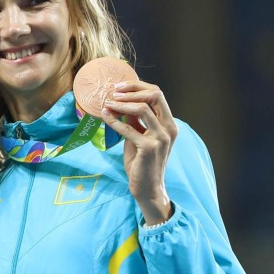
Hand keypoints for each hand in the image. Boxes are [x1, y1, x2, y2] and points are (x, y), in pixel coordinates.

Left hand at [101, 79, 178, 224]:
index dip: (138, 86)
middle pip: (155, 95)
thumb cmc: (142, 162)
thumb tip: (121, 102)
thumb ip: (135, 120)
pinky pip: (128, 128)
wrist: (147, 187)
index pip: (157, 94)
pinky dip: (114, 121)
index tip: (119, 86)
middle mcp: (169, 128)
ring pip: (142, 108)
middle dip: (132, 89)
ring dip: (122, 103)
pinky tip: (104, 116)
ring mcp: (161, 137)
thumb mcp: (139, 136)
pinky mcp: (149, 147)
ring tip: (107, 103)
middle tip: (112, 91)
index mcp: (169, 123)